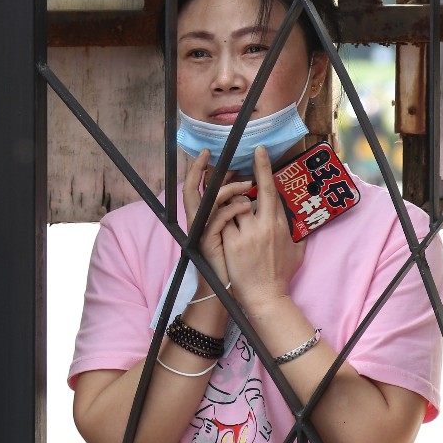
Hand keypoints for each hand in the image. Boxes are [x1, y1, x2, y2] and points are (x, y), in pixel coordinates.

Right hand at [180, 149, 254, 291]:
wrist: (235, 288)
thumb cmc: (242, 261)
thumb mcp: (241, 232)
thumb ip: (241, 212)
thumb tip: (250, 191)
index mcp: (208, 216)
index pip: (203, 187)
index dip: (205, 170)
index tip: (213, 153)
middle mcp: (200, 221)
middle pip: (192, 188)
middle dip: (199, 170)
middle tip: (210, 155)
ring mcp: (202, 231)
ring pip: (208, 201)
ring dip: (228, 189)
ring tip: (248, 184)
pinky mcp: (207, 242)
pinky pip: (216, 219)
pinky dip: (231, 209)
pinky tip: (246, 205)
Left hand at [218, 146, 304, 309]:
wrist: (266, 297)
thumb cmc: (281, 276)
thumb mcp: (297, 251)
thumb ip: (298, 233)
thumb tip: (303, 221)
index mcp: (279, 225)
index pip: (271, 191)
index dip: (264, 169)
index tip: (259, 152)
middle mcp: (264, 225)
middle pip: (253, 191)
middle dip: (248, 173)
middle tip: (243, 159)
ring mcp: (246, 233)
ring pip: (233, 205)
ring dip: (229, 201)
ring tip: (226, 200)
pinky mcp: (231, 243)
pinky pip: (222, 221)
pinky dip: (220, 217)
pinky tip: (217, 215)